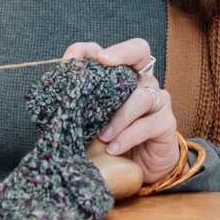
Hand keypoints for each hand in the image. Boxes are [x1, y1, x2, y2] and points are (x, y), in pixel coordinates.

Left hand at [62, 38, 180, 184]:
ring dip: (119, 116)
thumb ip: (79, 108)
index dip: (89, 50)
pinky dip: (128, 136)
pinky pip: (148, 124)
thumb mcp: (91, 123)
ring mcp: (158, 100)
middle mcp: (142, 81)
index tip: (70, 60)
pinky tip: (114, 148)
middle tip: (103, 61)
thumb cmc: (112, 140)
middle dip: (121, 53)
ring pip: (142, 95)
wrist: (141, 169)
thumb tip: (53, 98)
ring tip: (102, 136)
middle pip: (139, 51)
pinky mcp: (166, 123)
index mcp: (121, 77)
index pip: (107, 51)